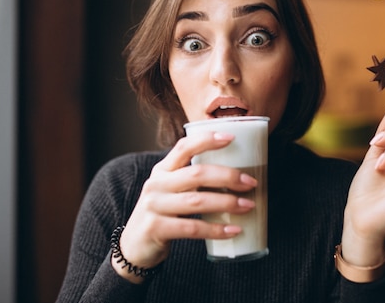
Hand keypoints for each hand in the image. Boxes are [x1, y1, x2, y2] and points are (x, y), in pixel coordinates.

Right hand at [113, 131, 257, 281]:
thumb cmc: (163, 213)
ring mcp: (154, 206)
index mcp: (162, 170)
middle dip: (228, 176)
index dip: (207, 140)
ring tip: (248, 205)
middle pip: (197, 174)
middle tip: (251, 182)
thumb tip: (237, 172)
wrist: (134, 246)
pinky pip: (192, 228)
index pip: (184, 147)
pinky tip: (233, 230)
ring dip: (227, 203)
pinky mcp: (156, 229)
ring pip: (197, 201)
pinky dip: (216, 229)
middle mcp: (156, 184)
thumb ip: (193, 179)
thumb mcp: (171, 190)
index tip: (231, 138)